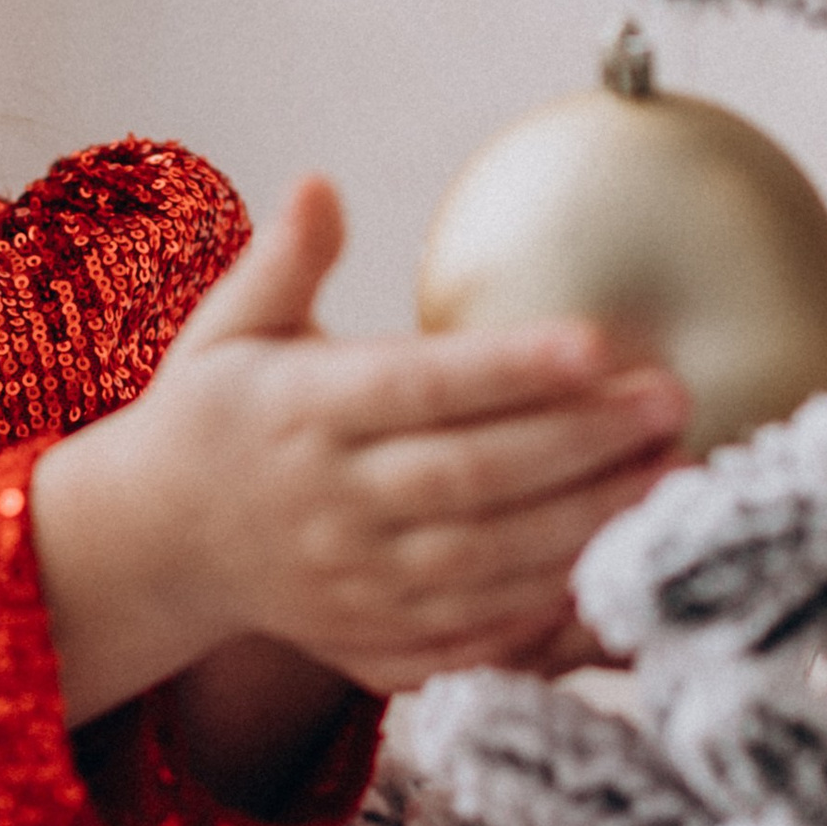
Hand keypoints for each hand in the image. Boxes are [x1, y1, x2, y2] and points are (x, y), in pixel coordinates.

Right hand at [30, 176, 686, 722]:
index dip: (507, 369)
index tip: (596, 342)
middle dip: (581, 443)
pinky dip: (550, 611)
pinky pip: (476, 636)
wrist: (155, 543)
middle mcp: (326, 502)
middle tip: (671, 402)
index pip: (415, 387)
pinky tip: (617, 567)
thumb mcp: (228, 329)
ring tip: (671, 477)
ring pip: (489, 562)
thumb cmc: (213, 418)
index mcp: (296, 411)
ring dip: (588, 524)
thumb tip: (318, 182)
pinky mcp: (374, 643)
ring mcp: (352, 583)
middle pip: (471, 478)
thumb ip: (284, 260)